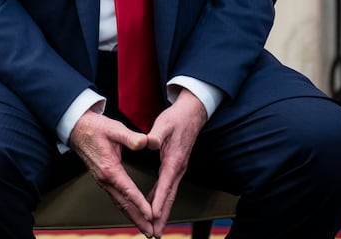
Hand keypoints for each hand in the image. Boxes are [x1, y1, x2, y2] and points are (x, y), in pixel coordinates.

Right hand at [68, 108, 153, 235]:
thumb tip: (146, 142)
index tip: (151, 215)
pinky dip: (126, 209)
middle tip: (151, 232)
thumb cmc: (95, 128)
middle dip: (139, 219)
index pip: (128, 190)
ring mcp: (103, 181)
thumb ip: (132, 137)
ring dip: (133, 218)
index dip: (141, 204)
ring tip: (145, 229)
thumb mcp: (115, 128)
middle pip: (124, 204)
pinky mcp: (103, 180)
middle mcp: (105, 179)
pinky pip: (116, 199)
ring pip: (120, 204)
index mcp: (109, 168)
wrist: (77, 128)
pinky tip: (132, 214)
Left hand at [144, 89, 208, 237]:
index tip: (152, 216)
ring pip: (169, 195)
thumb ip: (155, 135)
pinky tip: (153, 205)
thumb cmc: (177, 118)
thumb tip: (148, 142)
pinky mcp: (176, 167)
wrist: (192, 113)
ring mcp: (178, 169)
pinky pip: (167, 188)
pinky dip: (161, 199)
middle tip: (155, 233)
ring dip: (162, 212)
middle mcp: (178, 169)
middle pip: (169, 197)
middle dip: (162, 216)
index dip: (158, 203)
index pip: (165, 186)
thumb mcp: (163, 124)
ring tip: (155, 227)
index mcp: (174, 161)